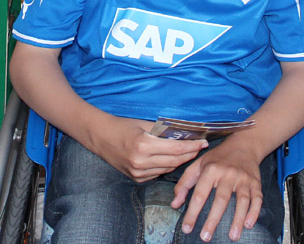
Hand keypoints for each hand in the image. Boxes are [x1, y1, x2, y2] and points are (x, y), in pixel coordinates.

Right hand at [90, 117, 208, 182]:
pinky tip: (168, 158)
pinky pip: (158, 173)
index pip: (176, 148)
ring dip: (179, 160)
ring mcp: (138, 173)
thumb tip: (185, 134)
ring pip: (168, 168)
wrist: (100, 137)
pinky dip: (165, 165)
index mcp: (143, 145)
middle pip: (175, 161)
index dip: (192, 146)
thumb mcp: (143, 124)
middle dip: (189, 154)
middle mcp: (141, 162)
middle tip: (199, 147)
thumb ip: (163, 131)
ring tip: (187, 151)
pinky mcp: (136, 179)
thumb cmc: (122, 126)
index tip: (203, 142)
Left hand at [172, 140, 263, 241]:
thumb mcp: (197, 165)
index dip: (192, 212)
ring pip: (242, 200)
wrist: (243, 145)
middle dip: (213, 220)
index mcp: (211, 169)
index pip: (200, 194)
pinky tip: (248, 224)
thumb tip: (174, 204)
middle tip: (206, 237)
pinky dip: (254, 212)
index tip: (187, 228)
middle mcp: (228, 173)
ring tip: (232, 236)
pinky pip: (257, 199)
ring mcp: (243, 178)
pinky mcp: (255, 183)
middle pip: (221, 199)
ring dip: (237, 219)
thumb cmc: (217, 158)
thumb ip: (184, 184)